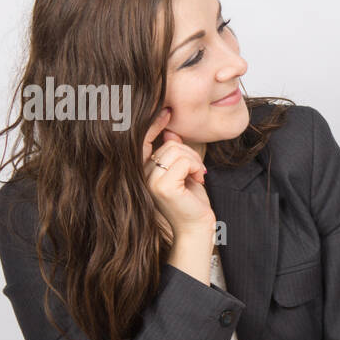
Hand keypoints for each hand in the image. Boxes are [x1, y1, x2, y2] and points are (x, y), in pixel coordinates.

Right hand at [142, 111, 213, 236]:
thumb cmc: (191, 200)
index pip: (143, 139)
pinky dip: (195, 167)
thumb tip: (169, 130)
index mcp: (143, 169)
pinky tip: (197, 180)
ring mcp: (150, 180)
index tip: (167, 112)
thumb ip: (174, 152)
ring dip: (194, 161)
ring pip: (176, 150)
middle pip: (168, 144)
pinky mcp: (163, 186)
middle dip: (190, 154)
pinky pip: (183, 161)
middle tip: (197, 171)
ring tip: (196, 176)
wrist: (196, 226)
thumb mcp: (182, 171)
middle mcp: (142, 174)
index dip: (154, 123)